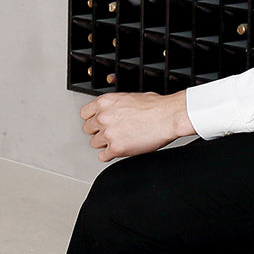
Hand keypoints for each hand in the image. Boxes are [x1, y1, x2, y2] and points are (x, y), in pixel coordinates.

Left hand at [80, 91, 194, 161]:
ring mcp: (109, 133)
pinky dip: (110, 155)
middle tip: (110, 133)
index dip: (93, 119)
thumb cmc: (156, 106)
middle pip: (88, 129)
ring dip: (105, 144)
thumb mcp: (130, 97)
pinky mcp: (116, 148)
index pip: (85, 113)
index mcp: (105, 102)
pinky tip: (119, 150)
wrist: (168, 116)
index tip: (97, 123)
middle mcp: (104, 117)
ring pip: (94, 143)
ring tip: (118, 141)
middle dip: (98, 131)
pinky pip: (103, 157)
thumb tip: (113, 112)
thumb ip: (115, 106)